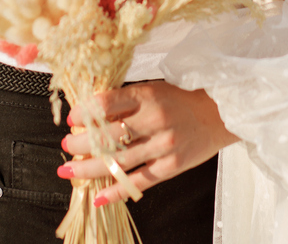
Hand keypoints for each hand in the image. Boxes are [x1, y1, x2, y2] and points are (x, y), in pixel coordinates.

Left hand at [57, 80, 237, 206]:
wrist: (220, 113)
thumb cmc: (182, 99)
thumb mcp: (154, 89)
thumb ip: (127, 100)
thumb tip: (92, 113)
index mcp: (147, 95)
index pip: (107, 103)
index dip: (84, 113)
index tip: (72, 119)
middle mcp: (154, 119)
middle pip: (107, 135)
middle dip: (80, 144)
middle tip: (67, 146)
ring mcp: (163, 145)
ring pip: (118, 161)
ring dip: (89, 169)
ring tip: (70, 170)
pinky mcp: (171, 166)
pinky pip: (139, 181)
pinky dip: (116, 191)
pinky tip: (99, 197)